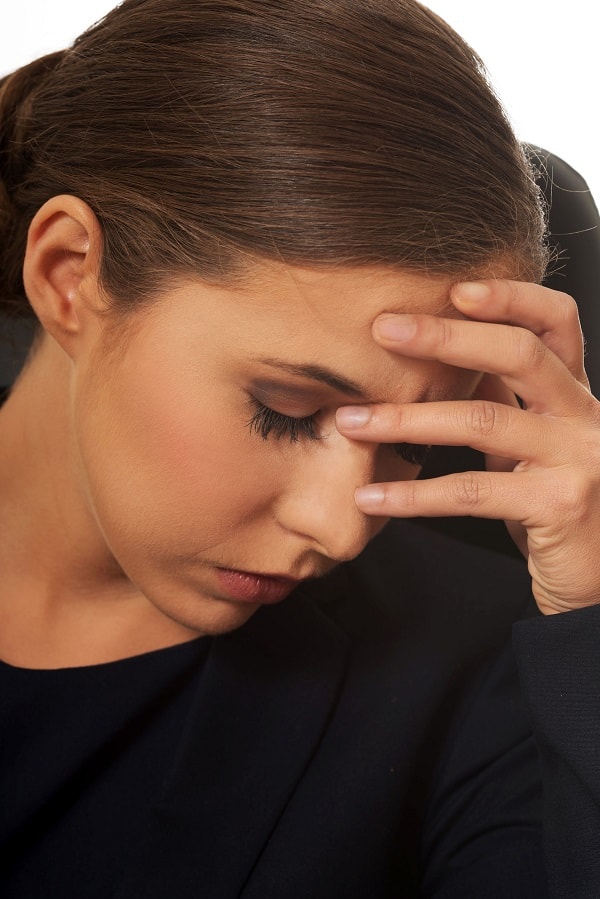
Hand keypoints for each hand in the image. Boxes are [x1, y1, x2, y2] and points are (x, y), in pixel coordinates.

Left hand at [336, 280, 599, 615]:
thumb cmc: (556, 509)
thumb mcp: (535, 448)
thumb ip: (506, 404)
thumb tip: (449, 361)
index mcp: (577, 396)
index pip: (557, 322)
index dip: (511, 296)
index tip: (454, 288)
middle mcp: (585, 418)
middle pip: (519, 354)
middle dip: (446, 337)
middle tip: (383, 329)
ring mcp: (578, 460)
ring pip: (484, 421)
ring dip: (408, 419)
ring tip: (353, 421)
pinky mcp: (559, 506)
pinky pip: (471, 491)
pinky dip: (414, 493)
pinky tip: (372, 496)